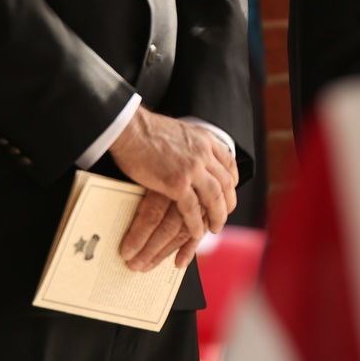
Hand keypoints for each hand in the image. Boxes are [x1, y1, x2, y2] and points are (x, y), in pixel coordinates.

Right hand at [109, 108, 237, 269]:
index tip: (229, 191)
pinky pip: (193, 209)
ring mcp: (192, 169)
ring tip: (215, 228)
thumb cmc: (142, 128)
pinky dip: (196, 223)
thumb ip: (187, 143)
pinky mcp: (178, 183)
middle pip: (226, 183)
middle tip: (224, 214)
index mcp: (204, 139)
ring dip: (217, 216)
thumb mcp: (177, 130)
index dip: (231, 180)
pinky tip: (197, 233)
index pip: (228, 162)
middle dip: (228, 202)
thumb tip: (185, 152)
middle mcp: (204, 153)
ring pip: (215, 198)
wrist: (128, 128)